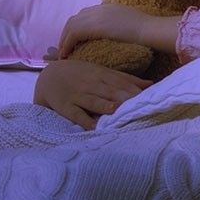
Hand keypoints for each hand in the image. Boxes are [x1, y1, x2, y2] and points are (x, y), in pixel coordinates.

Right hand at [34, 59, 151, 129]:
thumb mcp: (102, 72)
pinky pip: (76, 114)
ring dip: (104, 105)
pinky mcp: (65, 106)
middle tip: (136, 105)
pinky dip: (84, 120)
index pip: (120, 82)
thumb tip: (150, 84)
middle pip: (109, 91)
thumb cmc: (81, 75)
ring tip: (116, 111)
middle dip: (122, 97)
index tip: (147, 97)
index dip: (133, 89)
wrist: (48, 76)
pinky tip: (93, 127)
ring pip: (93, 101)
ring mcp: (77, 95)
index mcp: (101, 74)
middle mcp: (90, 84)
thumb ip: (125, 78)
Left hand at [58, 4, 150, 57]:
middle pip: (75, 19)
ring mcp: (96, 16)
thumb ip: (121, 23)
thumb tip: (119, 31)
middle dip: (67, 33)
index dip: (78, 26)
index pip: (86, 14)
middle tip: (65, 47)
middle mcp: (99, 9)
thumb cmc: (148, 30)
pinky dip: (67, 44)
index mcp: (108, 7)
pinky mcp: (93, 27)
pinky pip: (73, 35)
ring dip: (64, 39)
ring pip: (71, 26)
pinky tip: (66, 54)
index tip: (75, 39)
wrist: (150, 30)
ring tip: (64, 53)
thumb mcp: (132, 22)